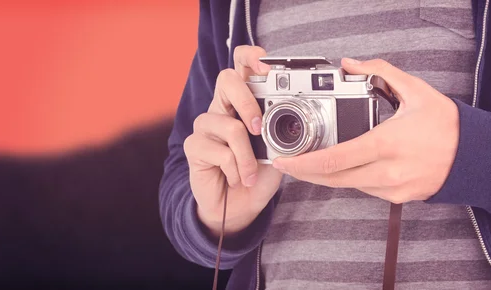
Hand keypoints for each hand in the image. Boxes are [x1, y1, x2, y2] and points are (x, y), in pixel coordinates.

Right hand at [184, 45, 282, 236]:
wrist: (240, 207)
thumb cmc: (258, 174)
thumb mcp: (279, 151)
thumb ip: (283, 131)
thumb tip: (296, 119)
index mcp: (242, 102)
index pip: (241, 65)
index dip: (251, 56)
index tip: (268, 66)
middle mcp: (221, 107)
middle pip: (226, 79)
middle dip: (247, 101)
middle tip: (258, 128)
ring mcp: (205, 126)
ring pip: (231, 127)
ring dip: (247, 158)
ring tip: (251, 175)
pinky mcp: (194, 146)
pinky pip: (221, 152)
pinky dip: (236, 171)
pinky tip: (237, 179)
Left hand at [272, 58, 459, 203]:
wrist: (476, 156)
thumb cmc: (447, 124)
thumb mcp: (415, 90)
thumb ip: (380, 73)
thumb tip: (350, 64)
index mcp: (386, 144)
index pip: (335, 160)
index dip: (303, 164)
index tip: (284, 162)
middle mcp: (386, 171)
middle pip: (333, 179)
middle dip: (305, 173)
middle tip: (286, 165)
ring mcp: (392, 188)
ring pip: (348, 185)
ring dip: (326, 176)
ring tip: (311, 163)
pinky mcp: (399, 198)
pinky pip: (365, 189)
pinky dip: (350, 178)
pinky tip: (345, 167)